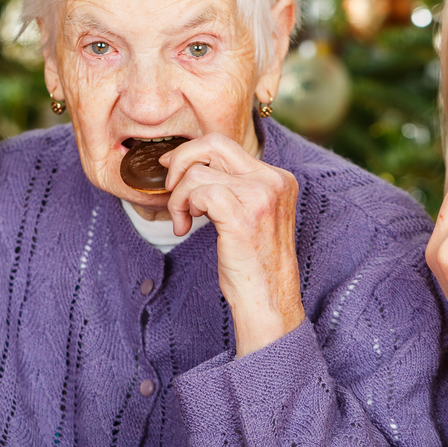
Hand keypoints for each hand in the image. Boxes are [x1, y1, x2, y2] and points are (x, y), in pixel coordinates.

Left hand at [163, 132, 303, 356]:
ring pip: (198, 171)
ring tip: (184, 220)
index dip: (192, 153)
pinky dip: (184, 206)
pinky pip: (199, 191)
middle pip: (213, 144)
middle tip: (170, 189)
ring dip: (179, 196)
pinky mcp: (244, 215)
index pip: (225, 144)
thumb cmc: (252, 264)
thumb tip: (189, 162)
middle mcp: (273, 181)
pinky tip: (186, 227)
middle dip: (181, 162)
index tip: (172, 169)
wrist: (268, 302)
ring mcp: (261, 196)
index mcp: (277, 178)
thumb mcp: (248, 215)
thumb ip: (230, 187)